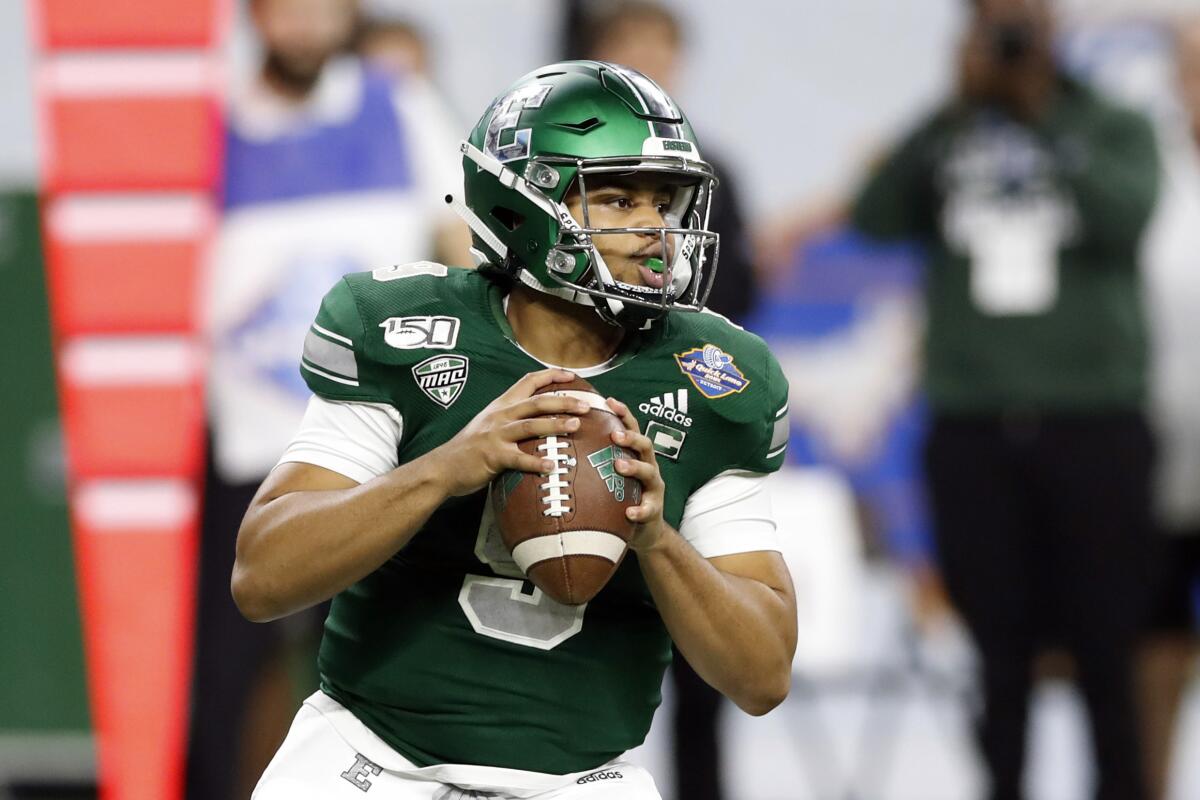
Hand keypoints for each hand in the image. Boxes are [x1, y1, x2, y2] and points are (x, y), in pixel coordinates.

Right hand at [434, 369, 589, 496]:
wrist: (442, 467)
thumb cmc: (469, 448)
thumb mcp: (489, 424)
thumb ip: (511, 418)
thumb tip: (539, 418)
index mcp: (501, 405)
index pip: (528, 381)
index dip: (551, 375)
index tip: (573, 375)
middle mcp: (500, 415)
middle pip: (536, 402)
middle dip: (563, 401)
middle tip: (586, 404)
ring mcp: (496, 435)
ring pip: (531, 425)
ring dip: (556, 425)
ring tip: (576, 426)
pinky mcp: (493, 456)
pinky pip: (519, 459)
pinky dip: (537, 462)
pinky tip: (553, 466)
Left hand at [605, 397, 667, 552]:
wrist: (644, 530)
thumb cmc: (620, 497)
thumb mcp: (610, 475)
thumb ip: (593, 460)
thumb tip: (557, 445)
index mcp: (635, 455)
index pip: (631, 428)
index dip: (622, 413)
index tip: (608, 400)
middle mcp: (648, 466)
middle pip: (645, 445)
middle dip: (631, 437)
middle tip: (614, 435)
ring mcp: (653, 487)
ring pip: (649, 472)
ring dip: (634, 467)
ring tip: (619, 465)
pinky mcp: (655, 509)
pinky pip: (649, 509)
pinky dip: (640, 510)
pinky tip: (629, 513)